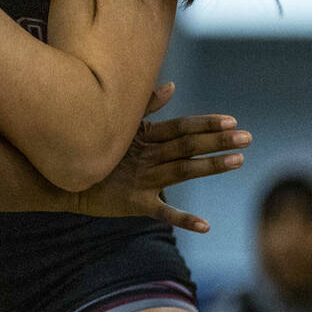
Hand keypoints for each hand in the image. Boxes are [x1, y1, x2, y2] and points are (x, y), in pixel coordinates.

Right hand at [74, 82, 251, 232]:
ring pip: (181, 172)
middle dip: (217, 142)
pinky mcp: (134, 204)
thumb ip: (145, 107)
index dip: (205, 124)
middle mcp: (145, 156)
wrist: (64, 180)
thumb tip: (170, 86)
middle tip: (247, 137)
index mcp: (144, 138)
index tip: (231, 121)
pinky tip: (206, 225)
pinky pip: (162, 212)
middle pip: (186, 146)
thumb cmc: (94, 149)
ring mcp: (141, 180)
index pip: (180, 127)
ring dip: (210, 167)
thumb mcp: (118, 126)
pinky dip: (183, 219)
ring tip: (238, 161)